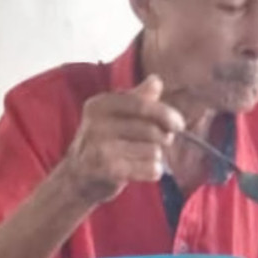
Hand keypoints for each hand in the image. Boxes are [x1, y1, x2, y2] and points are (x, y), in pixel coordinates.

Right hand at [58, 74, 184, 203]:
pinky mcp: (108, 170)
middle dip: (164, 138)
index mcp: (100, 104)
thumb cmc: (105, 141)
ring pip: (153, 150)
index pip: (142, 105)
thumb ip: (138, 99)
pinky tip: (141, 170)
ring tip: (141, 157)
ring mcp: (100, 148)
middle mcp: (97, 124)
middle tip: (161, 143)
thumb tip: (156, 80)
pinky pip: (149, 168)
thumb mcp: (117, 115)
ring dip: (155, 157)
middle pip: (151, 130)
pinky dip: (152, 171)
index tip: (179, 124)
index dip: (166, 114)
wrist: (78, 177)